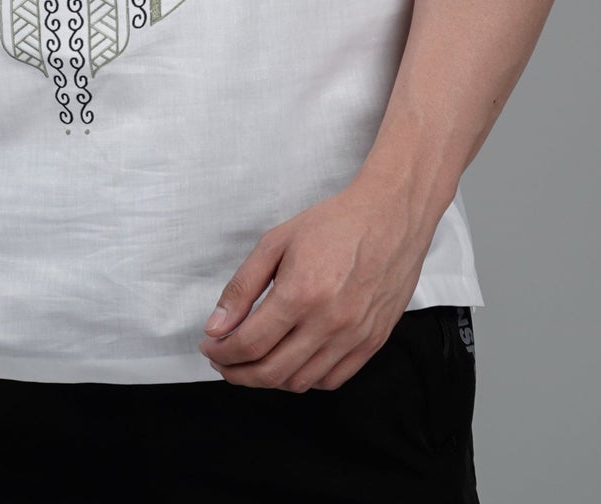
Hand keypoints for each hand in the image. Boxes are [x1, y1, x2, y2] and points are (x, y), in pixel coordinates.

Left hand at [195, 176, 434, 391]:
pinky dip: (304, 379)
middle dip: (237, 373)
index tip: (210, 347)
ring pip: (300, 382)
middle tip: (223, 361)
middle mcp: (328, 322)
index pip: (250, 344)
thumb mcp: (276, 242)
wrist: (390, 217)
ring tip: (253, 361)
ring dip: (268, 380)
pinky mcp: (372, 343)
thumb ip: (242, 287)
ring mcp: (353, 337)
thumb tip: (217, 327)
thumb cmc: (334, 224)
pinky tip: (290, 360)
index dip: (221, 353)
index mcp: (301, 293)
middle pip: (271, 372)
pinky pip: (331, 380)